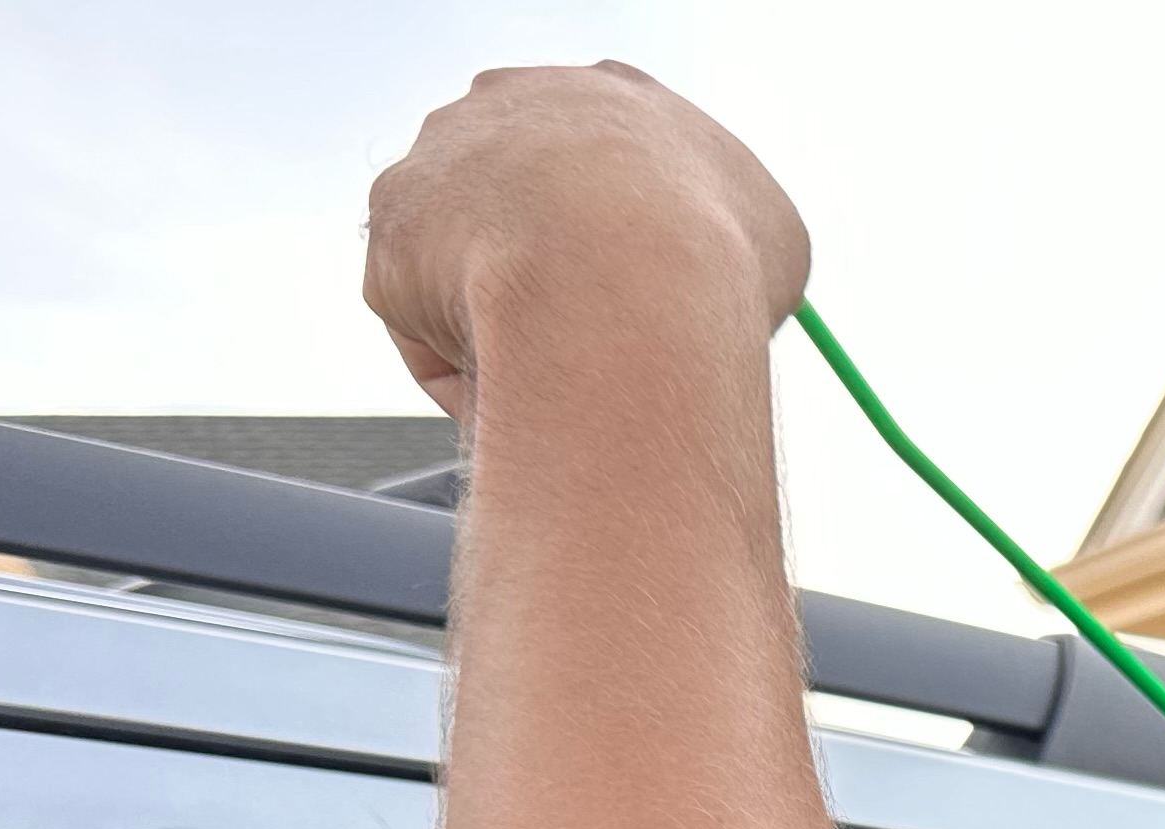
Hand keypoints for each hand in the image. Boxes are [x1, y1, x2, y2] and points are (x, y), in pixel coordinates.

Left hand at [364, 63, 810, 420]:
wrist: (625, 278)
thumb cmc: (713, 261)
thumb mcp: (773, 242)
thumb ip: (735, 246)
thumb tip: (729, 296)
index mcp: (608, 96)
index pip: (602, 168)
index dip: (623, 249)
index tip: (641, 307)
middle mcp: (514, 102)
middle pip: (521, 207)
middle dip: (548, 282)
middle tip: (592, 353)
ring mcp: (443, 156)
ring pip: (465, 268)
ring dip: (504, 332)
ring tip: (560, 386)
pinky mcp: (392, 226)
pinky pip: (425, 322)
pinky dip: (464, 370)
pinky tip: (514, 396)